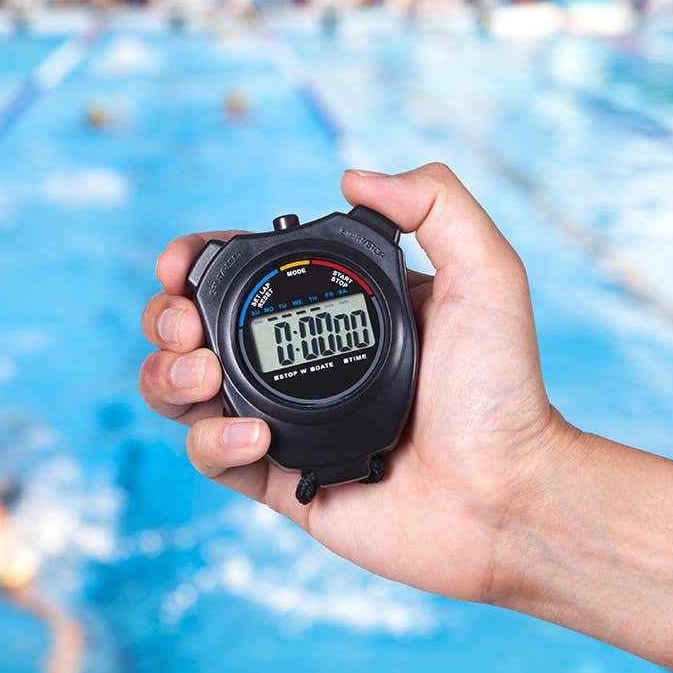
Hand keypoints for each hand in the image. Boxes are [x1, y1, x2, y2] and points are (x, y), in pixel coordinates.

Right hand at [138, 163, 573, 603]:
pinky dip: (213, 442)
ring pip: (182, 394)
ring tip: (204, 378)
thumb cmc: (503, 392)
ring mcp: (282, 421)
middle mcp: (298, 362)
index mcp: (332, 309)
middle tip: (185, 328)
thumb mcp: (486, 276)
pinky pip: (212, 458)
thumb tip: (350, 175)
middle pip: (190, 331)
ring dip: (168, 377)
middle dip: (166, 320)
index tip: (182, 264)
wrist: (507, 497)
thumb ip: (435, 204)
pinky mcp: (277, 480)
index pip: (242, 275)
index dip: (196, 263)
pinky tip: (254, 436)